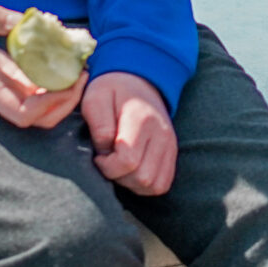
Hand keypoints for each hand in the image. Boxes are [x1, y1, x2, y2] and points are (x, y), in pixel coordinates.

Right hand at [0, 6, 86, 129]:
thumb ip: (7, 19)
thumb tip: (36, 20)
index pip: (23, 113)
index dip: (49, 103)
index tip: (67, 81)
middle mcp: (3, 100)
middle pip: (40, 120)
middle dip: (66, 103)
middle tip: (82, 75)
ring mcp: (11, 97)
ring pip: (43, 114)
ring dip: (66, 98)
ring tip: (80, 72)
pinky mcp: (16, 91)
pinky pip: (42, 99)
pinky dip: (59, 89)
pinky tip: (68, 68)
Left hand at [83, 71, 177, 195]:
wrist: (138, 81)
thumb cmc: (112, 91)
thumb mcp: (96, 98)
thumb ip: (98, 125)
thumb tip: (105, 151)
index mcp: (142, 119)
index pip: (127, 161)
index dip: (106, 166)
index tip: (98, 155)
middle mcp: (162, 134)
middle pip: (141, 178)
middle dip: (118, 176)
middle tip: (107, 161)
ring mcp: (170, 145)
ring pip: (153, 185)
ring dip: (131, 183)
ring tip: (119, 166)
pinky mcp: (172, 153)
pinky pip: (162, 184)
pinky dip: (145, 185)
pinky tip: (131, 171)